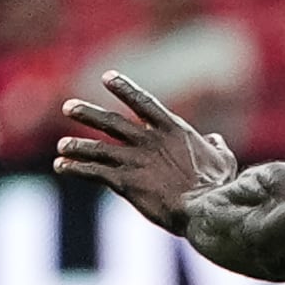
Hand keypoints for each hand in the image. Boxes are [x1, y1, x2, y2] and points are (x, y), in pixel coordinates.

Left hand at [58, 73, 236, 233]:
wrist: (203, 207)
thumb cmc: (217, 185)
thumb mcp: (223, 160)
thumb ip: (216, 146)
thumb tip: (215, 140)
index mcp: (173, 130)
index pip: (143, 101)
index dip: (124, 88)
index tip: (107, 77)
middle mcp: (148, 140)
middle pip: (110, 122)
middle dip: (87, 113)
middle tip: (69, 107)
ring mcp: (134, 160)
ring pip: (97, 148)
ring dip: (76, 145)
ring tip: (63, 146)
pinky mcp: (124, 182)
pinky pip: (93, 171)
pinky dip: (75, 167)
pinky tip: (62, 166)